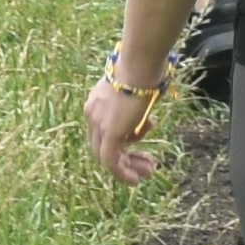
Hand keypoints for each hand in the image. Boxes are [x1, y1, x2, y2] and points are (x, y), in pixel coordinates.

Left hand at [85, 65, 165, 183]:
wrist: (140, 64)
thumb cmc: (146, 68)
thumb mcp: (140, 86)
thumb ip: (140, 100)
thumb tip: (151, 104)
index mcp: (97, 100)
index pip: (104, 126)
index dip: (124, 136)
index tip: (143, 136)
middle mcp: (92, 113)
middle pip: (102, 143)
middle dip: (125, 156)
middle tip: (146, 163)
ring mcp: (98, 123)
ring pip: (106, 155)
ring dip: (128, 166)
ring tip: (148, 173)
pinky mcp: (108, 133)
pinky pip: (111, 161)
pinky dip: (122, 172)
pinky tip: (136, 180)